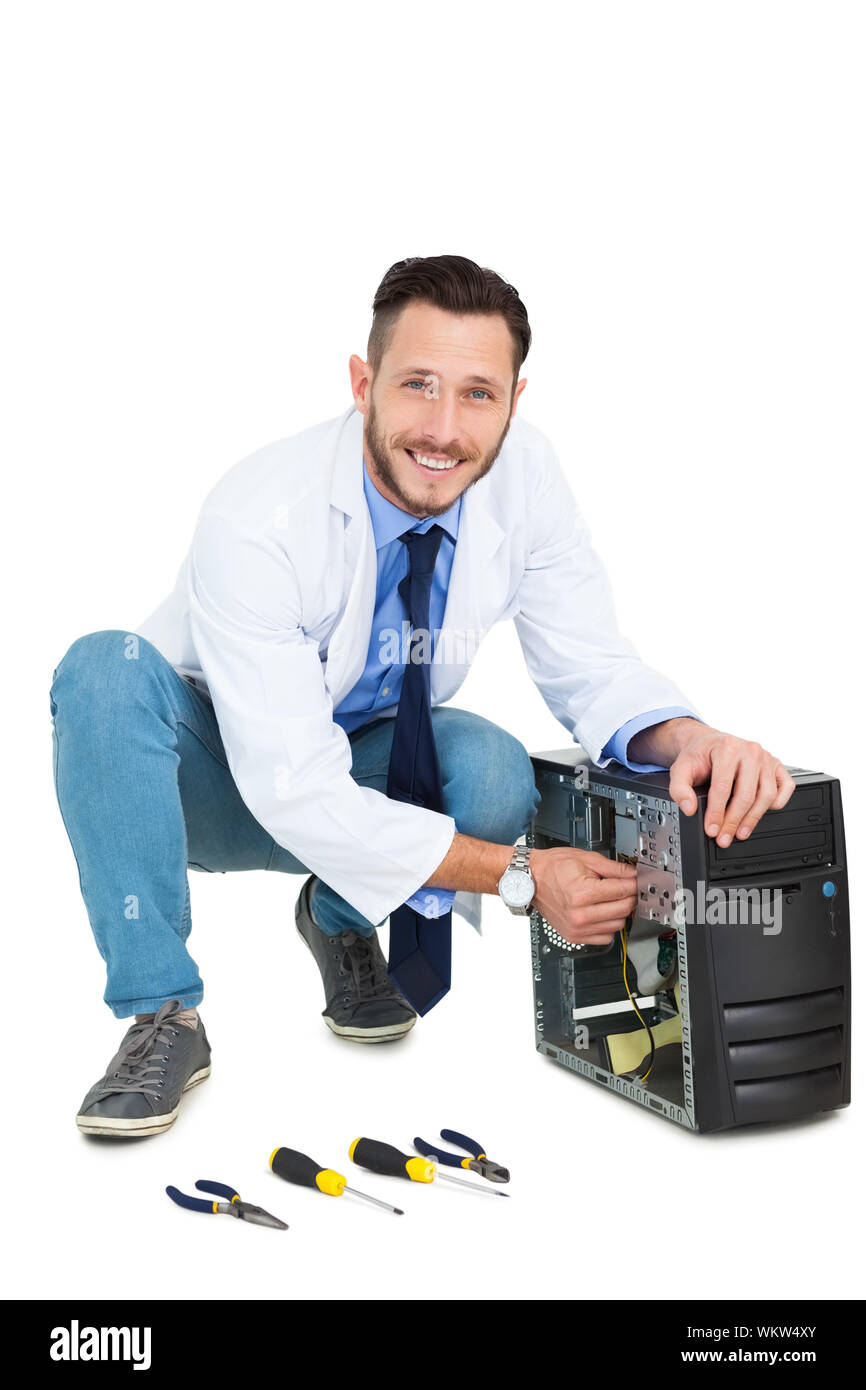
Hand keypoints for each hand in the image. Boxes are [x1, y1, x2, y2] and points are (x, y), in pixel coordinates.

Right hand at [528, 847, 636, 945]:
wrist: (530, 880)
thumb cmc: (553, 868)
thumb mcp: (586, 859)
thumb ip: (614, 868)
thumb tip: (634, 874)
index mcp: (582, 893)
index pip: (623, 891)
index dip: (634, 883)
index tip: (636, 880)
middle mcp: (580, 915)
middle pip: (624, 909)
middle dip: (628, 897)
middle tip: (624, 888)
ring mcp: (577, 928)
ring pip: (617, 925)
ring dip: (619, 912)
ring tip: (609, 900)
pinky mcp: (575, 937)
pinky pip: (605, 938)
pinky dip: (608, 926)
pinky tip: (602, 913)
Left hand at [667, 725, 796, 846]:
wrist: (710, 744)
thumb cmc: (700, 756)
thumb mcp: (681, 769)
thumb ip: (679, 788)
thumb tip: (689, 808)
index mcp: (727, 748)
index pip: (723, 788)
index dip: (717, 813)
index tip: (712, 830)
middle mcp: (750, 751)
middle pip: (746, 795)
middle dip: (734, 821)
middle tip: (725, 837)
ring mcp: (767, 758)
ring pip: (767, 795)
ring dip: (754, 818)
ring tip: (740, 832)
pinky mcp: (778, 765)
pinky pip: (786, 787)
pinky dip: (778, 802)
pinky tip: (762, 812)